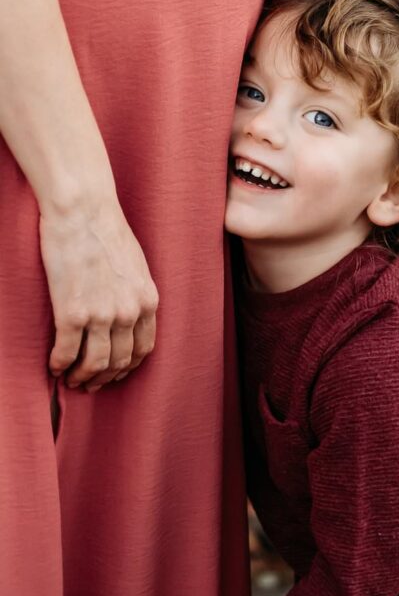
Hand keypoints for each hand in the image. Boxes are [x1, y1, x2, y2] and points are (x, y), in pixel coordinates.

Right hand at [41, 200, 158, 391]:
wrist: (83, 212)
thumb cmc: (106, 231)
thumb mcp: (136, 265)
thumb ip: (135, 293)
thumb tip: (127, 315)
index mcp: (147, 300)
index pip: (144, 348)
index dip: (127, 366)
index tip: (115, 372)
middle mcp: (128, 312)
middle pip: (119, 361)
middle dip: (104, 377)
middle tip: (89, 383)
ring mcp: (102, 315)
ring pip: (95, 363)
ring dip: (82, 377)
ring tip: (71, 379)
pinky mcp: (73, 313)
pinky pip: (67, 352)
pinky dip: (60, 364)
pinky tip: (54, 365)